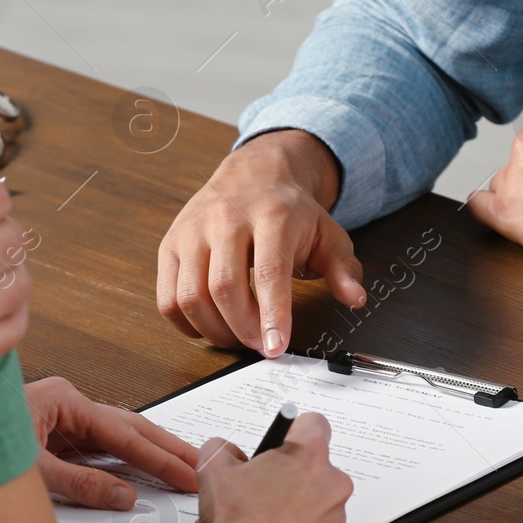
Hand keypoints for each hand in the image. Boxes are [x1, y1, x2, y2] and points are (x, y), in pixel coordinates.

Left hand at [25, 376, 200, 509]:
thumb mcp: (29, 470)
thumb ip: (79, 485)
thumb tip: (122, 496)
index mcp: (63, 401)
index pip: (125, 436)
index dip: (160, 459)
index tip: (187, 475)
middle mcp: (67, 403)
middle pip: (131, 427)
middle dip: (168, 448)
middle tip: (199, 465)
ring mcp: (62, 416)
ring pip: (118, 435)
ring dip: (149, 451)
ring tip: (179, 465)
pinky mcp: (55, 432)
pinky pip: (99, 445)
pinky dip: (123, 458)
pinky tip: (141, 467)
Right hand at [157, 130, 366, 356]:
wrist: (254, 174)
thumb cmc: (291, 212)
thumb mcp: (328, 234)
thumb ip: (343, 268)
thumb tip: (355, 298)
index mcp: (272, 215)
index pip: (268, 271)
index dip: (272, 315)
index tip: (276, 348)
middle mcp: (226, 219)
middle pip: (223, 287)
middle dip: (243, 329)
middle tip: (261, 345)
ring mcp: (192, 231)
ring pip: (190, 296)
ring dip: (214, 330)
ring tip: (238, 337)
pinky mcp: (170, 244)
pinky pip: (167, 297)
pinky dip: (187, 324)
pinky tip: (210, 327)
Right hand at [188, 413, 350, 522]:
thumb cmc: (239, 522)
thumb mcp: (213, 468)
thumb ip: (222, 449)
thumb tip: (225, 452)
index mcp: (309, 456)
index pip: (314, 424)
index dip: (293, 430)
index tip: (281, 440)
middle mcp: (331, 487)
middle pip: (310, 471)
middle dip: (283, 479)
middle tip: (256, 489)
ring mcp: (333, 521)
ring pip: (308, 508)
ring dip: (283, 512)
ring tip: (249, 522)